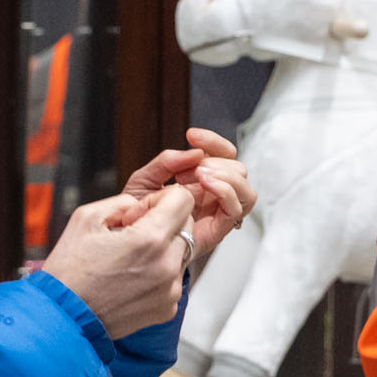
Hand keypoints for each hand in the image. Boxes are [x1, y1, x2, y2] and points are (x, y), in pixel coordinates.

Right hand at [42, 184, 193, 339]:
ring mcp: (170, 290)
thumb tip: (142, 204)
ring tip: (130, 258)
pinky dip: (160, 272)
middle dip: (164, 221)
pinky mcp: (168, 308)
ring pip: (182, 252)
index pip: (184, 200)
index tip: (142, 211)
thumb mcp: (86, 218)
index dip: (162, 198)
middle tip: (132, 233)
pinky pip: (174, 277)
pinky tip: (132, 277)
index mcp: (149, 240)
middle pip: (187, 224)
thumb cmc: (69, 272)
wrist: (63, 319)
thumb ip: (122, 201)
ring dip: (163, 247)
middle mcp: (167, 266)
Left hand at [121, 128, 255, 257]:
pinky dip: (225, 191)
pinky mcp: (218, 230)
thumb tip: (194, 152)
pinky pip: (236, 209)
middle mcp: (214, 196)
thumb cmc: (140, 213)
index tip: (192, 136)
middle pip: (238, 169)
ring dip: (226, 176)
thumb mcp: (146, 179)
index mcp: (202, 180)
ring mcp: (218, 213)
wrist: (130, 240)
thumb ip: (167, 162)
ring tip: (200, 175)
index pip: (225, 154)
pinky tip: (205, 185)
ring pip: (245, 190)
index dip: (213, 141)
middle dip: (216, 161)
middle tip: (189, 170)